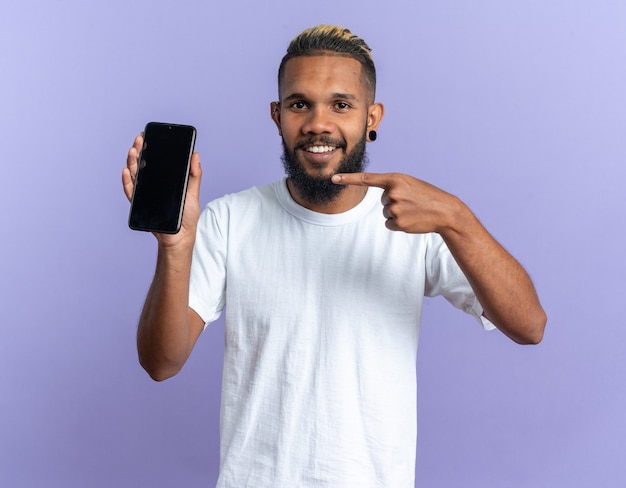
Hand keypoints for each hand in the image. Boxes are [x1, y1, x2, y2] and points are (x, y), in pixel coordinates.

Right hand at [122, 134, 202, 246]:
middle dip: (139, 150)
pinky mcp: (140, 205)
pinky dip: (127, 181)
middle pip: (142, 165)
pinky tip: (126, 171)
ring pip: (135, 175)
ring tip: (133, 150)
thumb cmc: (187, 215)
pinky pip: (131, 192)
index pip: (154, 161)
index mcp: (164, 180)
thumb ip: (194, 174)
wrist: (181, 236)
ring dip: (132, 162)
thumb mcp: (193, 192)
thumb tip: (195, 154)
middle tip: (140, 139)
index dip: (149, 148)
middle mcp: (152, 185)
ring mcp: (145, 195)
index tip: (147, 135)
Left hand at [332, 172, 462, 233]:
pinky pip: (389, 224)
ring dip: (398, 213)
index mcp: (395, 179)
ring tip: (413, 210)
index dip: (348, 179)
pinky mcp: (398, 222)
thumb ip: (393, 187)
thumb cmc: (427, 196)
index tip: (333, 178)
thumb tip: (383, 200)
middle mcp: (392, 193)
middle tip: (412, 202)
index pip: (366, 179)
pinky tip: (412, 220)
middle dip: (395, 202)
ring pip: (385, 213)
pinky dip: (399, 224)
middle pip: (382, 201)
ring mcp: (395, 208)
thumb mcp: (409, 184)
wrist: (445, 211)